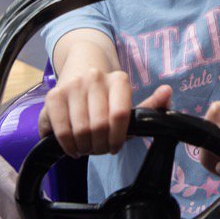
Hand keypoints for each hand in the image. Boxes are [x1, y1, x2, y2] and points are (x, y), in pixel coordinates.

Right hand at [38, 72, 171, 157]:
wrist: (80, 69)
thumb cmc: (108, 97)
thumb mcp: (129, 102)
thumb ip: (150, 105)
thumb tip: (167, 92)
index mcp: (119, 79)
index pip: (120, 115)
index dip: (117, 138)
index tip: (115, 147)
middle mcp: (94, 78)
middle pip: (99, 126)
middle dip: (100, 146)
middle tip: (99, 149)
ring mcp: (72, 86)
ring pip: (80, 130)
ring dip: (84, 147)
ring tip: (87, 147)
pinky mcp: (52, 96)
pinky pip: (60, 131)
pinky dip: (67, 146)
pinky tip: (73, 147)